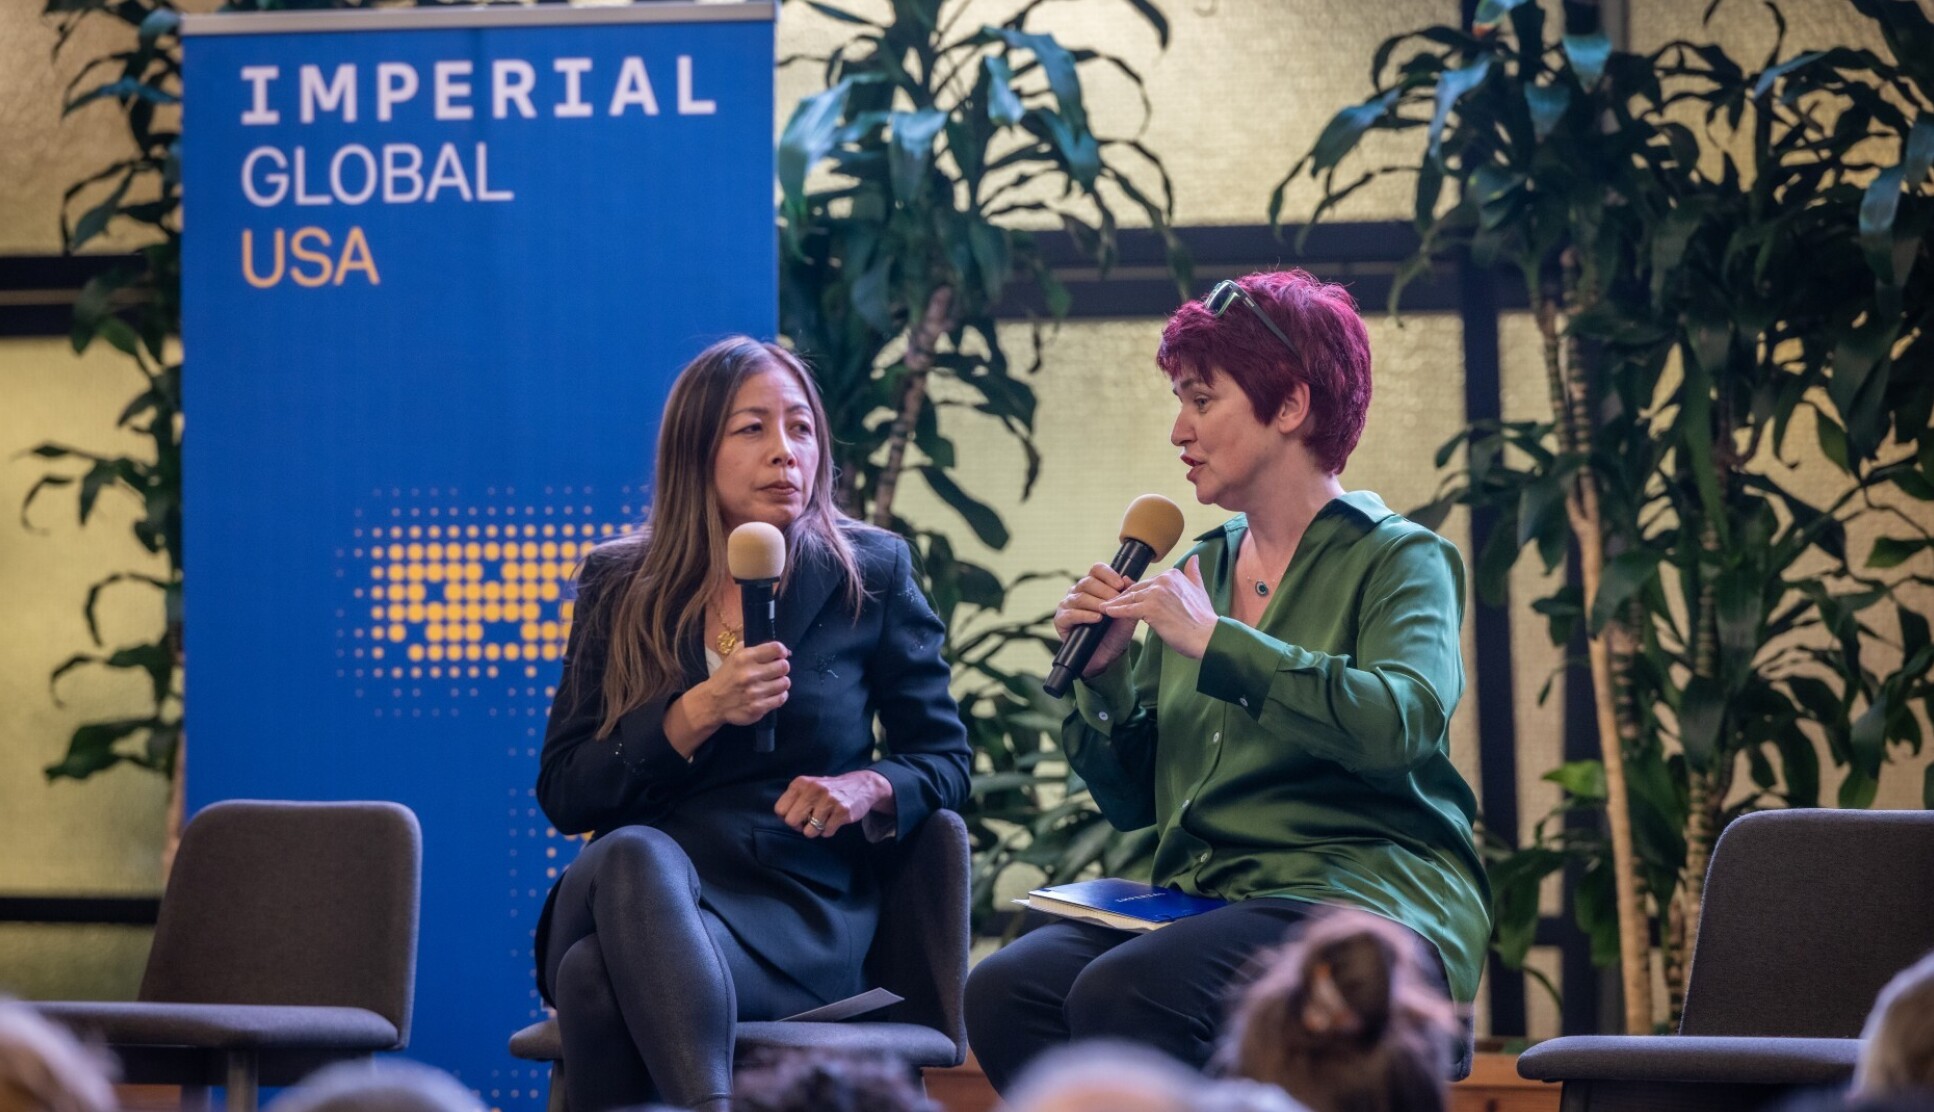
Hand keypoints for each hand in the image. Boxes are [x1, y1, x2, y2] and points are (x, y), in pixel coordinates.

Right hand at [691, 642, 789, 728]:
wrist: (712, 702)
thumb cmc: (726, 677)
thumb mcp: (734, 656)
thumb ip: (755, 648)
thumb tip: (781, 650)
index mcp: (745, 657)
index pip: (776, 649)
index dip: (782, 652)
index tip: (781, 656)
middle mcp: (750, 674)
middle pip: (784, 666)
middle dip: (782, 668)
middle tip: (776, 671)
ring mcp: (754, 692)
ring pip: (785, 683)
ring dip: (781, 683)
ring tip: (773, 683)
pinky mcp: (758, 708)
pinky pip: (781, 698)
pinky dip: (779, 696)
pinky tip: (772, 694)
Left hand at [776, 770, 891, 837]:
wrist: (861, 785)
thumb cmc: (829, 791)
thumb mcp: (809, 787)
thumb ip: (794, 799)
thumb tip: (783, 818)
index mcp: (801, 783)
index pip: (780, 809)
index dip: (787, 817)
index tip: (799, 815)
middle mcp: (813, 789)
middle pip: (791, 821)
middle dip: (800, 826)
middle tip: (810, 820)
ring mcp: (829, 800)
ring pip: (809, 831)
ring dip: (816, 830)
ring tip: (824, 819)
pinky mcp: (842, 811)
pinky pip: (826, 833)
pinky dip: (829, 830)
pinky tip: (835, 820)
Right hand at [1054, 562, 1140, 676]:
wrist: (1107, 655)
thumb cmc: (1115, 631)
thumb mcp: (1127, 613)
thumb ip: (1129, 597)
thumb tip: (1128, 579)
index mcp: (1092, 585)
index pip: (1096, 570)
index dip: (1108, 574)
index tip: (1120, 584)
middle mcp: (1077, 592)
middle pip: (1087, 582)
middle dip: (1104, 591)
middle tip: (1116, 601)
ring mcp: (1067, 605)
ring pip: (1079, 597)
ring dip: (1096, 603)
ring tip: (1107, 611)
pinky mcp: (1061, 620)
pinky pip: (1070, 614)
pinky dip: (1085, 615)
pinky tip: (1097, 619)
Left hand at [1100, 555, 1216, 660]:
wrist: (1208, 635)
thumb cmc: (1203, 618)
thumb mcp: (1199, 589)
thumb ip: (1193, 573)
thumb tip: (1194, 558)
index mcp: (1173, 575)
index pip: (1147, 583)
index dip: (1136, 591)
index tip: (1125, 596)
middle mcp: (1164, 580)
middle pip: (1136, 589)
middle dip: (1122, 597)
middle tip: (1109, 602)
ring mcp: (1156, 594)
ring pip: (1130, 599)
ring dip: (1115, 603)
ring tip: (1104, 607)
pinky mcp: (1151, 609)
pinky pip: (1128, 610)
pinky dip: (1116, 611)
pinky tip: (1107, 612)